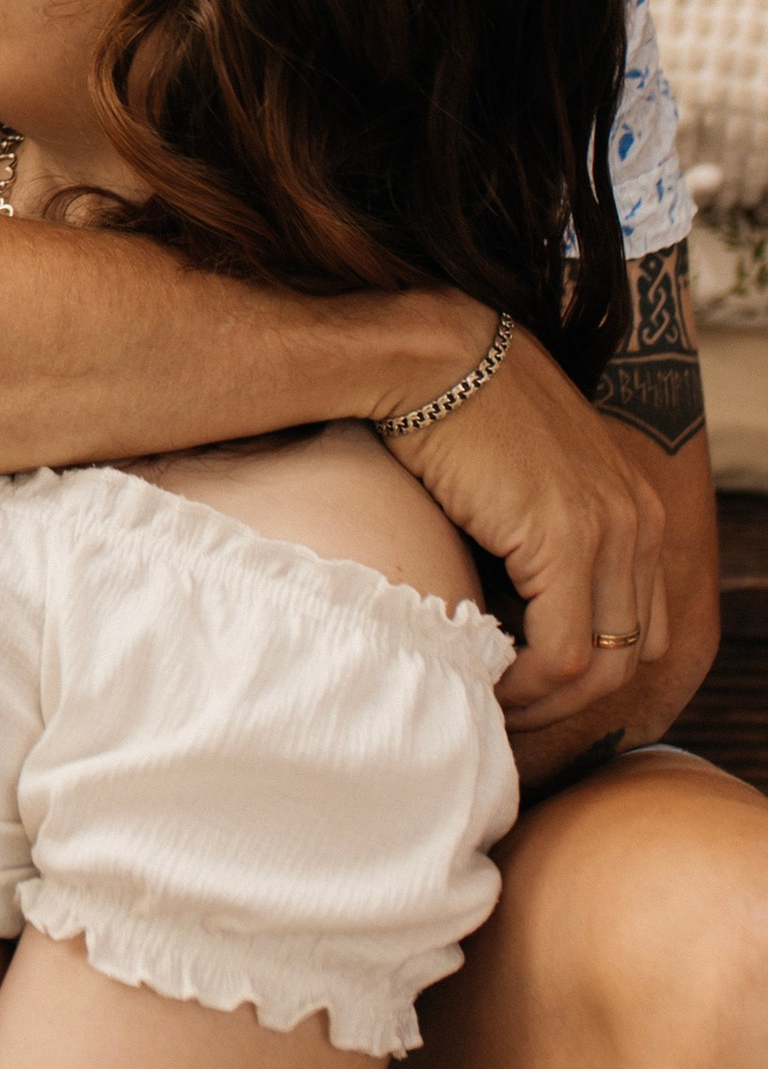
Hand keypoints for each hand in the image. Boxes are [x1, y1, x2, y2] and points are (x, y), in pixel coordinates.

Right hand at [382, 323, 668, 726]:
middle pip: (632, 658)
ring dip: (545, 701)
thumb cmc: (456, 410)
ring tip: (491, 702)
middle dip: (570, 702)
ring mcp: (609, 529)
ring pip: (600, 668)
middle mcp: (639, 519)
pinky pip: (560, 652)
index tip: (525, 687)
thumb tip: (511, 609)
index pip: (640, 626)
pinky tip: (482, 677)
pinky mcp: (564, 538)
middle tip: (509, 713)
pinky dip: (524, 683)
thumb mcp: (523, 479)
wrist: (429, 355)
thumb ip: (538, 536)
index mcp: (637, 507)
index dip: (585, 673)